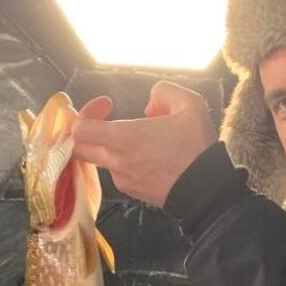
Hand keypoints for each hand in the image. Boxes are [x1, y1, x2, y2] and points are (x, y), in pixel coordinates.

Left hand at [72, 81, 216, 206]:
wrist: (207, 190)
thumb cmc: (197, 148)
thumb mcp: (190, 104)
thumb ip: (164, 92)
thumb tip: (151, 105)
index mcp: (124, 138)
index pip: (79, 129)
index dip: (86, 111)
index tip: (107, 105)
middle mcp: (117, 161)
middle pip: (79, 149)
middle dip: (87, 131)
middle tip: (106, 120)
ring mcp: (124, 180)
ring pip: (104, 160)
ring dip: (114, 146)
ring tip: (144, 140)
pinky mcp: (133, 192)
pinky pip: (120, 174)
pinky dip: (128, 163)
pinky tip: (151, 158)